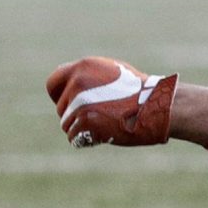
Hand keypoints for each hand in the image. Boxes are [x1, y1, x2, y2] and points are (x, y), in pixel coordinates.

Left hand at [48, 57, 176, 147]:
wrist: (155, 105)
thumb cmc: (137, 90)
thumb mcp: (110, 72)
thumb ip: (87, 76)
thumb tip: (69, 83)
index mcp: (82, 67)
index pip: (52, 83)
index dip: (58, 96)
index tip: (67, 104)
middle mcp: (77, 83)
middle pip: (61, 108)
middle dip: (74, 115)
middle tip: (95, 118)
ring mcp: (79, 103)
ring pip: (67, 124)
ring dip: (82, 129)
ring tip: (103, 125)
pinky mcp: (85, 122)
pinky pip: (74, 138)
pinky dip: (86, 140)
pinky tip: (102, 135)